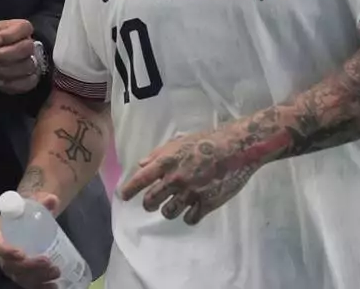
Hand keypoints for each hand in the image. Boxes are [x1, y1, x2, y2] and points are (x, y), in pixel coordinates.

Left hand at [0, 19, 40, 94]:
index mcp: (20, 29)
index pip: (24, 27)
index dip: (9, 35)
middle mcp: (29, 44)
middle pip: (27, 48)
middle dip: (7, 53)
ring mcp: (32, 62)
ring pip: (29, 66)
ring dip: (8, 70)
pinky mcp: (30, 79)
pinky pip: (28, 83)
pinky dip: (13, 84)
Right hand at [0, 192, 62, 287]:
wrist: (33, 220)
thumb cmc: (29, 212)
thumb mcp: (34, 203)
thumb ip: (42, 200)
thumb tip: (53, 200)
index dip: (6, 251)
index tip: (21, 253)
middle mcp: (2, 253)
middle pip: (10, 265)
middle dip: (29, 267)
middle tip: (48, 262)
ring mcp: (13, 266)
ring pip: (21, 277)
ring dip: (38, 278)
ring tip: (56, 271)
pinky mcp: (23, 274)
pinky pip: (29, 284)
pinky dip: (41, 287)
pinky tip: (54, 287)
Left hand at [119, 128, 260, 225]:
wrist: (236, 148)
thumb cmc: (206, 141)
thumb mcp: (179, 141)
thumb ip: (158, 154)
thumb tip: (141, 164)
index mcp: (166, 162)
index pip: (140, 180)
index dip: (129, 190)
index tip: (123, 196)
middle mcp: (175, 179)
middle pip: (151, 201)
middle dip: (149, 203)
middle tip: (152, 202)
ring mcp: (191, 193)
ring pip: (168, 213)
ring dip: (168, 210)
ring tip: (174, 204)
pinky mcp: (206, 204)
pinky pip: (190, 219)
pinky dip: (188, 215)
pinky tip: (192, 209)